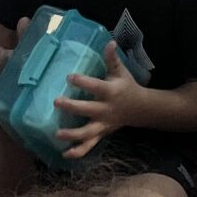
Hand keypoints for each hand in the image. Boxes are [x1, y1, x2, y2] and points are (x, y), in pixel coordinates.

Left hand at [53, 42, 143, 158]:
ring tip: (57, 134)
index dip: (82, 82)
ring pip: (87, 133)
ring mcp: (103, 125)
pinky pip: (89, 146)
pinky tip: (64, 154)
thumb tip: (109, 41)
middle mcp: (106, 110)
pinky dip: (78, 152)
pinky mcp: (101, 134)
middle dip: (72, 107)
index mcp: (110, 92)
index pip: (95, 86)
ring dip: (72, 135)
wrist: (140, 109)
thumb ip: (112, 58)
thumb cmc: (127, 86)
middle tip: (56, 102)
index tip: (69, 77)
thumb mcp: (121, 72)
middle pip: (88, 110)